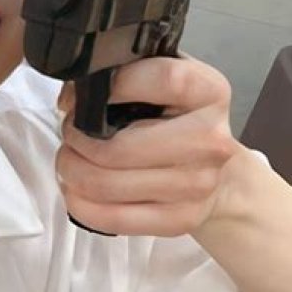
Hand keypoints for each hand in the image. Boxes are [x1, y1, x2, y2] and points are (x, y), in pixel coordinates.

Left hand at [54, 54, 238, 237]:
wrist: (222, 175)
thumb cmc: (179, 117)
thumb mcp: (166, 80)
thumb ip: (129, 71)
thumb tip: (75, 92)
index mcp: (209, 92)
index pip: (164, 80)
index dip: (115, 84)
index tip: (80, 95)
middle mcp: (211, 140)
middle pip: (120, 147)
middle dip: (76, 138)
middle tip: (69, 131)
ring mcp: (197, 185)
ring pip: (107, 184)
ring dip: (72, 169)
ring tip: (70, 157)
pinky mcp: (180, 220)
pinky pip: (112, 218)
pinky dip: (80, 202)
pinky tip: (76, 187)